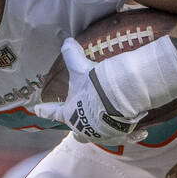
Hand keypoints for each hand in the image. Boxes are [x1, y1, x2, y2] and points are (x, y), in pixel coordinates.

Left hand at [32, 38, 147, 145]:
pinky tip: (139, 133)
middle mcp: (84, 128)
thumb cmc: (93, 86)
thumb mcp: (79, 68)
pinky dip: (131, 134)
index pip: (53, 112)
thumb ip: (71, 55)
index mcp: (69, 114)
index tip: (37, 110)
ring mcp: (101, 135)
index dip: (45, 110)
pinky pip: (126, 136)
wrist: (116, 98)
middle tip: (79, 126)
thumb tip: (66, 41)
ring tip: (108, 125)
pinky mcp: (119, 136)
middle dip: (78, 129)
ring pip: (99, 136)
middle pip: (78, 133)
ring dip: (102, 131)